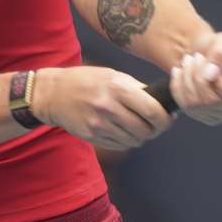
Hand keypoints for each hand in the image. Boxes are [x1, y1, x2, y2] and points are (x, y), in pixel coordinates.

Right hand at [32, 66, 173, 150]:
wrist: (54, 93)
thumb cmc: (88, 81)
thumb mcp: (113, 76)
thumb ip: (138, 90)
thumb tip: (164, 105)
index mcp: (117, 88)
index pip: (152, 110)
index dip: (165, 119)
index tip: (168, 119)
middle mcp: (108, 107)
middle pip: (145, 130)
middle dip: (154, 130)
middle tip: (154, 125)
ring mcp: (98, 124)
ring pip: (133, 141)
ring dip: (140, 137)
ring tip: (136, 127)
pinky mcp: (91, 136)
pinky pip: (119, 145)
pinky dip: (125, 141)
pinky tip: (121, 130)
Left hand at [169, 31, 221, 124]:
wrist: (204, 55)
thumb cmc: (219, 48)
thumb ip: (220, 53)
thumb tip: (210, 74)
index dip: (221, 84)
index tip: (211, 66)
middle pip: (213, 101)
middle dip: (197, 76)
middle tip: (195, 57)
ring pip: (197, 104)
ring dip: (186, 78)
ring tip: (187, 61)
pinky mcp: (205, 117)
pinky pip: (185, 105)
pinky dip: (178, 86)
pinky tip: (180, 72)